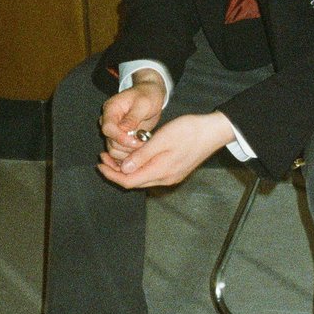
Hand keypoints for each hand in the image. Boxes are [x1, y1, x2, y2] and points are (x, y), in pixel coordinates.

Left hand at [97, 112, 235, 187]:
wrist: (213, 132)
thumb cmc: (189, 131)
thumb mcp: (162, 139)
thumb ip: (142, 155)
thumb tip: (124, 169)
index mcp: (160, 171)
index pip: (129, 181)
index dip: (111, 174)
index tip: (99, 164)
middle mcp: (165, 179)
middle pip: (134, 182)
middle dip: (116, 171)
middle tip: (103, 157)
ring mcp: (172, 176)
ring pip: (143, 178)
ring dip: (127, 169)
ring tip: (115, 156)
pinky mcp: (176, 171)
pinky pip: (151, 174)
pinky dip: (139, 167)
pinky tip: (135, 156)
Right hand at [99, 72, 165, 162]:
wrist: (150, 94)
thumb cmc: (147, 95)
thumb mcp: (143, 104)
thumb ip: (132, 117)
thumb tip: (124, 130)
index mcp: (111, 109)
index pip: (108, 128)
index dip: (120, 138)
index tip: (135, 141)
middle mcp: (108, 121)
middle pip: (111, 142)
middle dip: (128, 146)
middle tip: (144, 143)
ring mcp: (114, 131)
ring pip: (114, 150)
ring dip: (130, 152)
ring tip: (144, 145)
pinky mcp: (120, 138)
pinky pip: (120, 152)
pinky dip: (130, 154)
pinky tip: (141, 151)